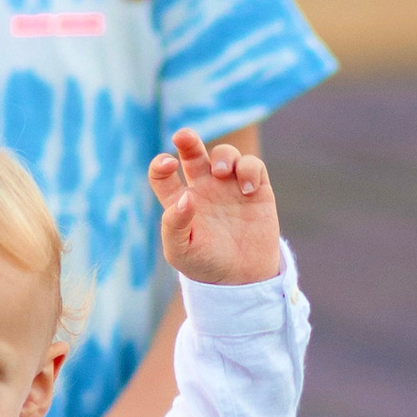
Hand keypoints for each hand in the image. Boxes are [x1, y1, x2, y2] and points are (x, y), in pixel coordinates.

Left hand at [150, 127, 281, 286]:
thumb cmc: (206, 266)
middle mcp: (203, 189)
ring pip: (224, 153)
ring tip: (221, 173)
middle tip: (183, 137)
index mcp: (180, 201)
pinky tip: (247, 190)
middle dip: (188, 139)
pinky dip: (249, 170)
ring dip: (223, 155)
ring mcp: (229, 187)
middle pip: (192, 152)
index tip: (168, 165)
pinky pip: (253, 165)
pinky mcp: (256, 189)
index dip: (160, 165)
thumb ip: (173, 224)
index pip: (163, 174)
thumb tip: (185, 196)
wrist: (242, 280)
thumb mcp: (180, 251)